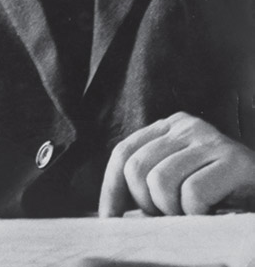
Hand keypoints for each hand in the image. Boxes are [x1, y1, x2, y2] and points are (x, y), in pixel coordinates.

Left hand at [98, 112, 254, 216]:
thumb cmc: (220, 194)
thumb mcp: (180, 178)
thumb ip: (150, 181)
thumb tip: (110, 212)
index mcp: (169, 126)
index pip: (123, 152)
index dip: (111, 188)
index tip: (110, 219)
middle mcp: (187, 126)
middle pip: (137, 167)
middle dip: (146, 203)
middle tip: (168, 216)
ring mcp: (211, 140)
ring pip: (161, 182)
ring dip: (173, 210)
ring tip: (190, 215)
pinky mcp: (234, 161)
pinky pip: (193, 193)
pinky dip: (196, 213)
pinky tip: (210, 214)